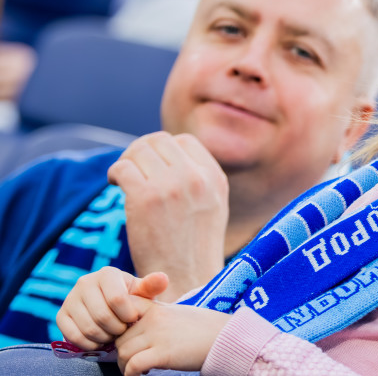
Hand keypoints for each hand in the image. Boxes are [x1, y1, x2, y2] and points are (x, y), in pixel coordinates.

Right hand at [56, 268, 168, 350]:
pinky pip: (74, 336)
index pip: (117, 299)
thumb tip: (163, 279)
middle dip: (117, 328)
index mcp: (107, 273)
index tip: (133, 319)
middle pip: (102, 316)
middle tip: (123, 330)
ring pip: (89, 327)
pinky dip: (90, 344)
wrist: (112, 309)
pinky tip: (100, 340)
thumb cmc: (131, 299)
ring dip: (105, 337)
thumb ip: (152, 286)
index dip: (128, 315)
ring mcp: (70, 298)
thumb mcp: (143, 292)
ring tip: (113, 334)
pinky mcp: (62, 315)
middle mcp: (85, 282)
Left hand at [109, 132, 229, 300]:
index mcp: (215, 178)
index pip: (184, 141)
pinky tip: (115, 186)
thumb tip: (173, 156)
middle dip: (141, 151)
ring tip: (122, 179)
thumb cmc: (194, 248)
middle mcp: (196, 177)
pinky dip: (115, 173)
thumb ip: (199, 179)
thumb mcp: (212, 206)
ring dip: (126, 161)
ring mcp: (171, 186)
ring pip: (139, 150)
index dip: (164, 150)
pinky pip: (123, 168)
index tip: (152, 166)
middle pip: (159, 141)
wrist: (186, 282)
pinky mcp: (145, 198)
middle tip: (132, 170)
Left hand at [115, 300, 230, 375]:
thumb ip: (156, 317)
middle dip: (124, 352)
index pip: (123, 309)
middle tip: (135, 360)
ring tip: (140, 369)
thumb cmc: (204, 328)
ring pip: (123, 352)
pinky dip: (131, 374)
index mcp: (157, 307)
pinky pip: (133, 365)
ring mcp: (158, 335)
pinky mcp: (163, 353)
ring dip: (126, 365)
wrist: (225, 338)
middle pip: (120, 338)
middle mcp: (154, 318)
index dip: (119, 326)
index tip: (127, 338)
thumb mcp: (177, 314)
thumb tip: (137, 329)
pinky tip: (141, 375)